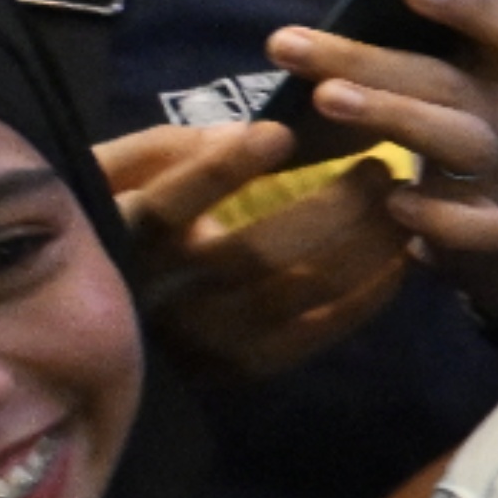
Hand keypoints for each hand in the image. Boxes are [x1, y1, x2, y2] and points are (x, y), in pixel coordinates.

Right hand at [101, 121, 412, 382]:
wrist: (95, 333)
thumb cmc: (110, 230)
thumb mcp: (108, 178)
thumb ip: (160, 150)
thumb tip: (238, 130)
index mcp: (124, 240)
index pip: (171, 207)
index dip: (224, 170)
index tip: (279, 133)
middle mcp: (167, 297)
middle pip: (258, 252)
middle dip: (334, 206)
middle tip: (380, 166)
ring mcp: (211, 339)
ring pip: (302, 290)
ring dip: (365, 243)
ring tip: (401, 201)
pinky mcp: (249, 366)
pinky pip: (322, 330)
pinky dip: (370, 292)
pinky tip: (400, 255)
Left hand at [263, 0, 497, 320]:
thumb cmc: (455, 132)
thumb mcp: (450, 85)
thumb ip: (409, 53)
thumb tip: (327, 19)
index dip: (471, 6)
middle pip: (450, 82)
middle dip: (368, 60)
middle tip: (288, 45)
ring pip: (460, 141)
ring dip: (393, 115)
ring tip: (325, 99)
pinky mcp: (492, 229)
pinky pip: (475, 225)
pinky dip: (438, 217)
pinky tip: (394, 204)